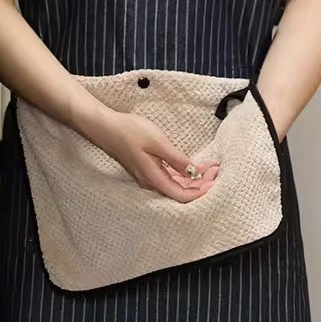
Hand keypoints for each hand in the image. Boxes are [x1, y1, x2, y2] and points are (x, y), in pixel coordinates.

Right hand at [87, 110, 218, 202]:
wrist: (105, 127)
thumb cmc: (129, 131)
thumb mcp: (157, 141)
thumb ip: (177, 159)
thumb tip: (194, 172)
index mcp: (153, 178)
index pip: (182, 195)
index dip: (201, 190)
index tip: (214, 178)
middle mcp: (150, 182)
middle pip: (180, 192)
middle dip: (200, 184)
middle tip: (215, 169)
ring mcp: (147, 177)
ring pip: (175, 185)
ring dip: (193, 179)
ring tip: (208, 167)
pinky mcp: (146, 170)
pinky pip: (168, 178)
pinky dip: (183, 174)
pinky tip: (191, 166)